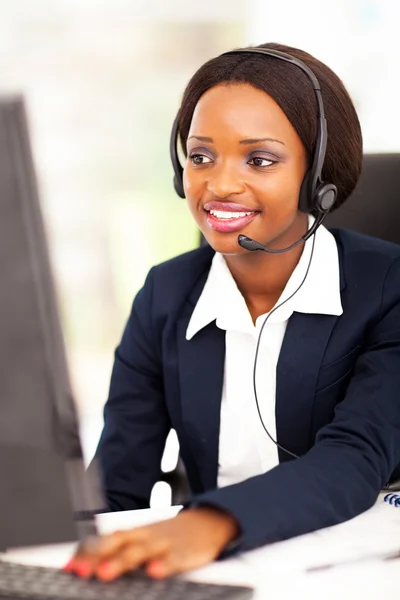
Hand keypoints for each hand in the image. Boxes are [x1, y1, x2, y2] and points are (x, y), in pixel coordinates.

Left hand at [65, 506, 239, 579]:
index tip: (69, 568)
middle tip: (80, 571)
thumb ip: (118, 551)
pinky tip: (154, 572)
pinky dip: (163, 565)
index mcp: (135, 533)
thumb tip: (89, 565)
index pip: (105, 541)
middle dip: (98, 558)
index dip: (87, 554)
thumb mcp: (144, 539)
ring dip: (122, 561)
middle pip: (118, 545)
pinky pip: (173, 560)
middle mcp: (146, 537)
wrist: (209, 521)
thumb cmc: (171, 534)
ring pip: (141, 552)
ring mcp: (164, 544)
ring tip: (105, 573)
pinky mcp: (184, 554)